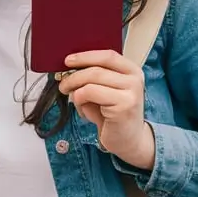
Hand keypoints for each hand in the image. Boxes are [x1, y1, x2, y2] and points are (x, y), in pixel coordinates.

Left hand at [57, 50, 155, 170]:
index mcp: (131, 71)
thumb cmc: (114, 116)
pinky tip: (84, 112)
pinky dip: (80, 101)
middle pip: (96, 68)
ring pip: (92, 79)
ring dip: (75, 89)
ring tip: (73, 99)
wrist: (128, 141)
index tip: (68, 60)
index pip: (107, 55)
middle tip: (63, 84)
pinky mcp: (123, 106)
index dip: (85, 56)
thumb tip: (69, 69)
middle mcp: (134, 79)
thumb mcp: (105, 91)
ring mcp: (131, 92)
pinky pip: (90, 94)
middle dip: (74, 75)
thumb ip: (93, 79)